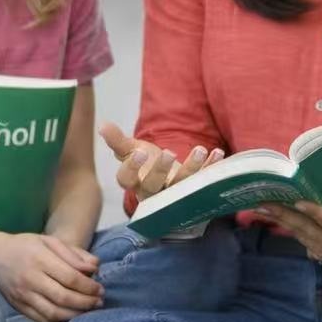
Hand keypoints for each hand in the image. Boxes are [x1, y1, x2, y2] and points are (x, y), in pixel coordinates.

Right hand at [0, 232, 103, 321]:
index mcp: (39, 259)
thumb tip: (94, 267)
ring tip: (88, 311)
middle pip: (63, 297)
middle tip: (99, 302)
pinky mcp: (18, 306)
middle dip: (86, 302)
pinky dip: (59, 321)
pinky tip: (70, 316)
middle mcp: (30, 279)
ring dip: (75, 315)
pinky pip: (42, 319)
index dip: (89, 286)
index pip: (70, 278)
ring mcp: (23, 295)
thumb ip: (73, 254)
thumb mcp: (49, 241)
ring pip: (53, 312)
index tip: (100, 289)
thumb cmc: (26, 246)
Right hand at [101, 122, 223, 200]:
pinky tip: (218, 153)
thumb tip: (103, 125)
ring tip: (200, 149)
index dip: (131, 167)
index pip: (126, 179)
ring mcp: (174, 196)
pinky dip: (211, 168)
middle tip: (170, 152)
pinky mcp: (194, 194)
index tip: (139, 152)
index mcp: (134, 182)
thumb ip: (118, 140)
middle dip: (161, 170)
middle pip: (153, 186)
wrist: (169, 185)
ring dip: (191, 168)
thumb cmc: (147, 166)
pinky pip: (203, 183)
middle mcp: (152, 194)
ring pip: (181, 187)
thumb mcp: (132, 152)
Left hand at [254, 186, 321, 283]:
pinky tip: (278, 223)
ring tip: (262, 209)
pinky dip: (293, 233)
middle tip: (261, 203)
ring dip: (281, 222)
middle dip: (282, 215)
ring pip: (300, 235)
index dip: (312, 210)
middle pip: (303, 227)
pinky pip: (305, 243)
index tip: (296, 201)